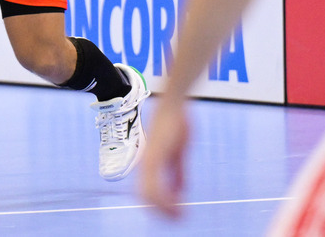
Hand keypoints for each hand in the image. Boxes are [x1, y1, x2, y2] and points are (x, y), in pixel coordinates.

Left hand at [139, 99, 189, 218]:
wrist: (173, 104)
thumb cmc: (176, 124)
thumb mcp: (179, 153)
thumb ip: (178, 172)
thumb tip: (180, 190)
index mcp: (149, 163)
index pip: (146, 192)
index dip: (157, 206)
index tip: (173, 215)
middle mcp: (145, 164)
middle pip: (144, 197)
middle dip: (159, 212)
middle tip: (176, 220)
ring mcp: (148, 160)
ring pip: (147, 194)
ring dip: (163, 209)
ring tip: (178, 217)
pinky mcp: (154, 156)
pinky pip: (155, 183)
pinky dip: (165, 199)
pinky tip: (177, 205)